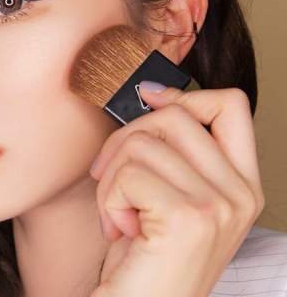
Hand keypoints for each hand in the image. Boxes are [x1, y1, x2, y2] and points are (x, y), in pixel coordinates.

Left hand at [89, 83, 264, 296]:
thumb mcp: (171, 198)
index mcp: (242, 186)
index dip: (184, 93)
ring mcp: (218, 206)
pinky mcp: (187, 218)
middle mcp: (239, 194)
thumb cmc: (147, 257)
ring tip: (118, 214)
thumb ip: (176, 153)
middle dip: (125, 139)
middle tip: (110, 177)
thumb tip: (154, 96)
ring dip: (111, 178)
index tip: (147, 98)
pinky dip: (108, 199)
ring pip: (142, 143)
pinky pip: (127, 174)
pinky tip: (119, 229)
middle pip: (174, 116)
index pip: (230, 107)